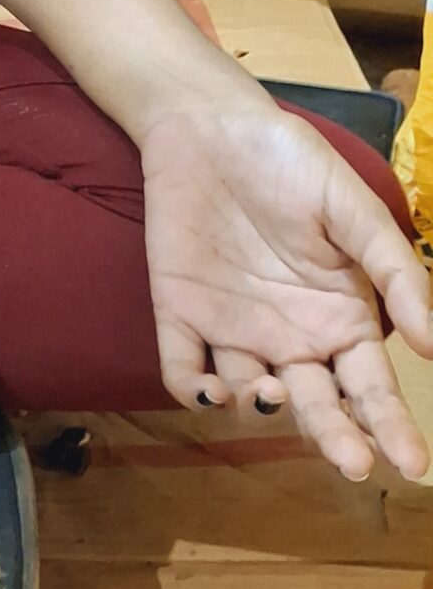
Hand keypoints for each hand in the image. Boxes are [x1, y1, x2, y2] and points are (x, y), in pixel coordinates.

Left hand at [143, 98, 432, 480]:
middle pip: (318, 407)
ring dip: (263, 409)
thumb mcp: (352, 209)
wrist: (209, 125)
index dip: (391, 427)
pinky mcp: (180, 313)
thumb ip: (394, 272)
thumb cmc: (290, 162)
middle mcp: (292, 337)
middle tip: (351, 462)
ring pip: (252, 396)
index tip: (412, 463)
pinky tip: (214, 391)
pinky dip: (195, 390)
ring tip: (274, 392)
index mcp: (342, 318)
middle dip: (336, 438)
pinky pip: (183, 369)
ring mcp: (234, 329)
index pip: (372, 389)